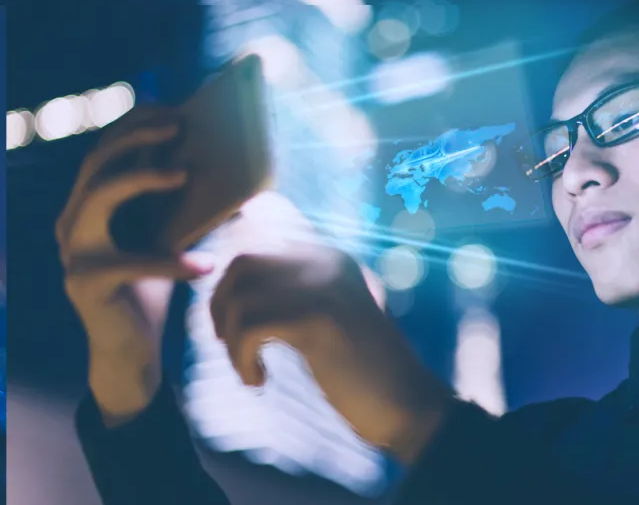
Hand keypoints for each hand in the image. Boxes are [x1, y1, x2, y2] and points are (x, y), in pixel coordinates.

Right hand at [56, 106, 213, 423]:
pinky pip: (131, 263)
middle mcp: (73, 223)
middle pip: (96, 162)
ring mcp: (73, 252)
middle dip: (135, 137)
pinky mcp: (86, 283)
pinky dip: (171, 263)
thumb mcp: (169, 239)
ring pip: (98, 196)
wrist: (133, 352)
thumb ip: (180, 208)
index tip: (172, 109)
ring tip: (184, 175)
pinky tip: (205, 265)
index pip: (104, 152)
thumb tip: (230, 175)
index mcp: (89, 207)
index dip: (133, 125)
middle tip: (178, 126)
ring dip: (141, 178)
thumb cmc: (154, 290)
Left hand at [209, 244, 451, 463]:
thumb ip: (289, 293)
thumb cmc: (360, 369)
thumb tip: (227, 287)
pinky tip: (258, 381)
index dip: (230, 288)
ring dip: (232, 341)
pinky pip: (251, 328)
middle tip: (231, 345)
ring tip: (248, 370)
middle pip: (243, 263)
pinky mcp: (318, 319)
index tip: (234, 330)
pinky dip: (241, 358)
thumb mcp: (325, 317)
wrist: (404, 402)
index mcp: (330, 257)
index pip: (256, 248)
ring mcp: (323, 287)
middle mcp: (326, 261)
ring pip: (241, 298)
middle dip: (221, 305)